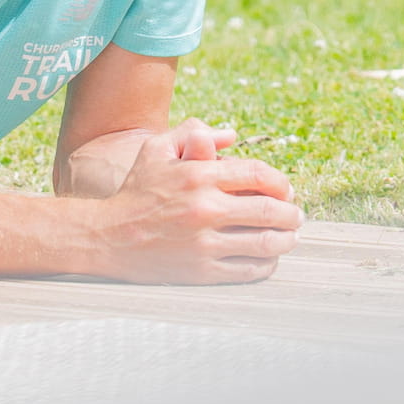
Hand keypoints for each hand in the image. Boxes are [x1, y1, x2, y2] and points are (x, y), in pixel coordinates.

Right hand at [83, 118, 301, 284]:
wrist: (106, 237)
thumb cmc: (135, 191)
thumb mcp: (155, 150)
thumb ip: (192, 133)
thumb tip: (231, 135)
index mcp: (198, 175)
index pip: (260, 175)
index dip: (282, 184)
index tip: (286, 191)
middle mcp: (204, 208)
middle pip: (271, 211)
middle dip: (292, 214)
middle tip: (296, 217)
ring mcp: (204, 243)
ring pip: (266, 243)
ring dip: (286, 240)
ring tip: (289, 238)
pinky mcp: (202, 271)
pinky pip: (249, 269)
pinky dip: (267, 264)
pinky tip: (268, 258)